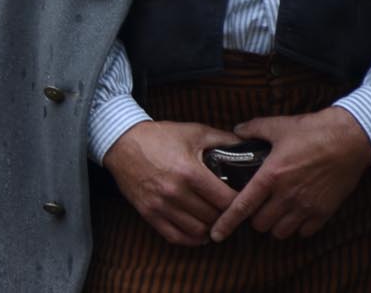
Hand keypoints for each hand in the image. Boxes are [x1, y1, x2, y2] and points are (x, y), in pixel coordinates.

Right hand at [103, 119, 242, 244]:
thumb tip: (250, 145)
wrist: (120, 142)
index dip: (241, 202)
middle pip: (214, 218)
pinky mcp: (148, 213)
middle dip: (226, 214)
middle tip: (231, 210)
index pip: (227, 201)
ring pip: (198, 231)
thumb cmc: (158, 136)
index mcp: (190, 172)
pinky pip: (176, 237)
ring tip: (214, 218)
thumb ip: (223, 139)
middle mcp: (175, 192)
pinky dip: (191, 239)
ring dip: (210, 227)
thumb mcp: (192, 132)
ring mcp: (160, 205)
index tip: (244, 200)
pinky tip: (198, 231)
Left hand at [211, 108, 370, 241]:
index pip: (242, 206)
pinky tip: (294, 215)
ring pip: (281, 232)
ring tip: (274, 212)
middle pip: (260, 224)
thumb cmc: (311, 131)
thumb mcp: (276, 126)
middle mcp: (287, 195)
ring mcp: (307, 206)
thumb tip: (236, 132)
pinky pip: (305, 232)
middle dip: (253, 219)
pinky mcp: (324, 212)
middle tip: (255, 208)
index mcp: (270, 176)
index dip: (227, 223)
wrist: (348, 140)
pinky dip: (297, 228)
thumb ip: (251, 130)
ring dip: (274, 225)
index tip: (216, 234)